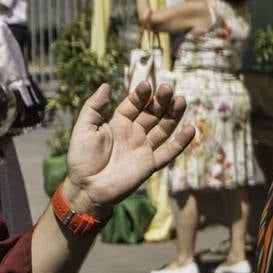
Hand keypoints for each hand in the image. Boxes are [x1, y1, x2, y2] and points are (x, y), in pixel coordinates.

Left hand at [63, 82, 193, 217]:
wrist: (86, 188)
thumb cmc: (81, 158)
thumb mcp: (83, 128)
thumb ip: (93, 107)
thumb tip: (106, 85)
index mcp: (118, 123)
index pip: (134, 105)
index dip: (141, 95)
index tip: (147, 85)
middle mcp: (133, 133)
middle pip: (152, 113)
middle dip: (160, 101)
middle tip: (167, 88)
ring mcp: (143, 148)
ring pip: (163, 129)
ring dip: (173, 115)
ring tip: (181, 100)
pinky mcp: (149, 165)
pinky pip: (168, 152)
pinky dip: (180, 143)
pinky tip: (190, 129)